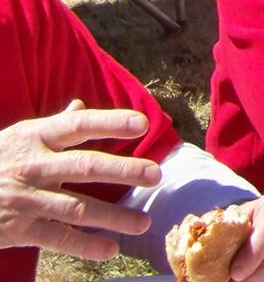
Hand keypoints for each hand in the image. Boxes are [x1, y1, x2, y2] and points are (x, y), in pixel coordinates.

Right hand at [0, 102, 157, 260]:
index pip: (78, 124)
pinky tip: (110, 250)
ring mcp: (26, 199)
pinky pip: (58, 237)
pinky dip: (85, 245)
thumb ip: (52, 125)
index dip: (111, 122)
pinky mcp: (19, 229)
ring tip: (142, 222)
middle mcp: (33, 167)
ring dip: (113, 216)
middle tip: (155, 175)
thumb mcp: (16, 138)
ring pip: (77, 208)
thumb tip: (79, 105)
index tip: (143, 124)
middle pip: (85, 166)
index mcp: (34, 137)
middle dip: (123, 170)